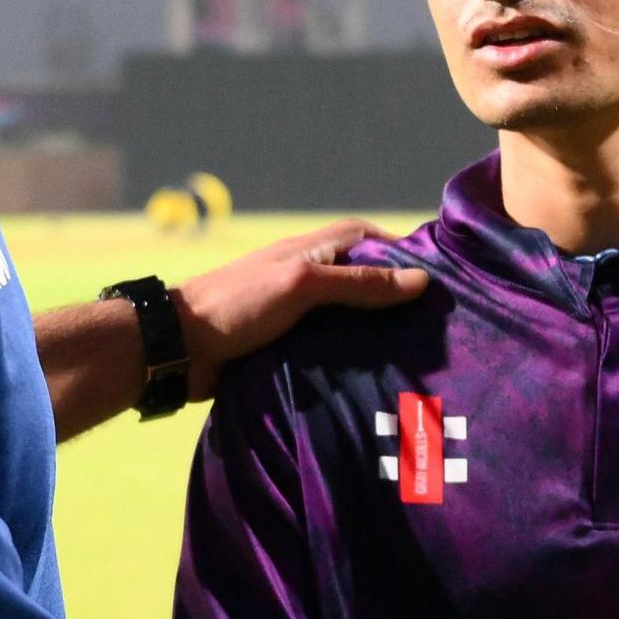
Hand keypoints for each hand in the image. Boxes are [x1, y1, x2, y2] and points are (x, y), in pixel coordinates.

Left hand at [180, 220, 429, 400]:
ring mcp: (298, 315)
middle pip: (364, 281)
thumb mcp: (302, 286)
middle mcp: (309, 278)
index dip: (403, 252)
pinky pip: (331, 350)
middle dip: (396, 299)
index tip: (440, 278)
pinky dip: (351, 360)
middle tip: (437, 326)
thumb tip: (420, 280)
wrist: (178, 349)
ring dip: (376, 335)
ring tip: (416, 358)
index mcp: (312, 251)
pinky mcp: (289, 348)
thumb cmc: (238, 305)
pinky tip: (376, 380)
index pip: (370, 239)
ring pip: (350, 319)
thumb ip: (358, 283)